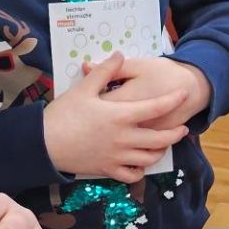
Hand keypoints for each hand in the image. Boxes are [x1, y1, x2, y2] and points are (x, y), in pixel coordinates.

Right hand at [43, 53, 189, 182]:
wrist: (43, 143)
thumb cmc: (63, 114)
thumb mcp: (84, 89)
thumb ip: (105, 72)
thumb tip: (119, 54)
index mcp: (120, 116)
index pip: (156, 108)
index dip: (173, 101)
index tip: (185, 95)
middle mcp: (124, 138)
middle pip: (160, 139)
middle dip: (175, 134)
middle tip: (183, 129)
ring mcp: (117, 156)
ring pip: (149, 159)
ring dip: (160, 151)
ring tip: (163, 144)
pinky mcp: (108, 170)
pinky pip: (132, 175)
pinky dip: (140, 170)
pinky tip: (141, 163)